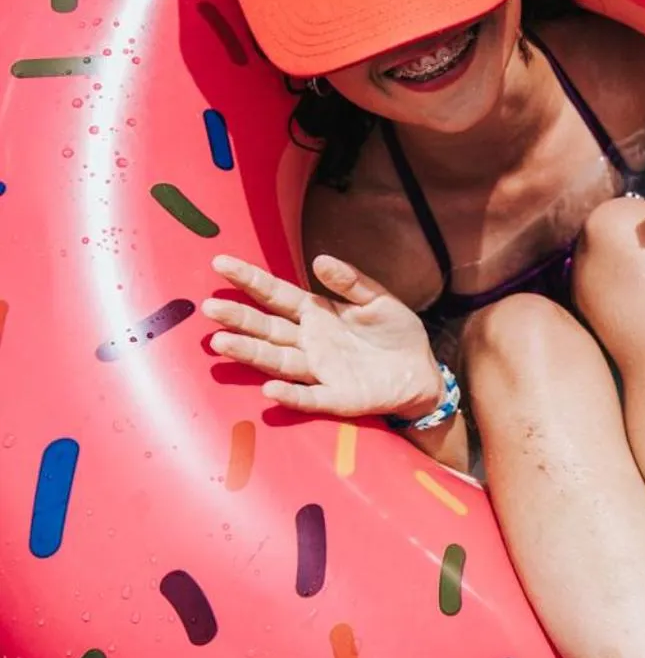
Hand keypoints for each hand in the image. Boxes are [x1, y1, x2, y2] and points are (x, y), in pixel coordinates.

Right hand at [203, 253, 443, 418]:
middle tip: (209, 307)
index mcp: (316, 313)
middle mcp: (309, 342)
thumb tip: (320, 259)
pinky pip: (308, 396)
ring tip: (222, 343)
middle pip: (268, 328)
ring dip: (251, 353)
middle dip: (239, 318)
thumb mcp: (378, 299)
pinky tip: (269, 390)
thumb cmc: (395, 333)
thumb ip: (351, 281)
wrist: (422, 373)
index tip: (221, 264)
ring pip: (278, 361)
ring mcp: (319, 371)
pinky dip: (290, 394)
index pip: (276, 295)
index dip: (250, 280)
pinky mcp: (336, 398)